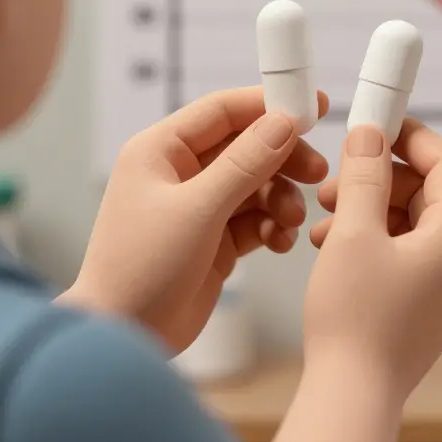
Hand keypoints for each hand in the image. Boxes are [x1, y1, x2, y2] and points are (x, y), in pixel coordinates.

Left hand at [61, 87, 329, 352]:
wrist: (124, 337)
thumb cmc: (142, 268)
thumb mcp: (199, 209)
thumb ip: (245, 163)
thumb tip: (285, 122)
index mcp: (161, 151)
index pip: (223, 111)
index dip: (269, 105)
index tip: (314, 105)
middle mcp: (179, 173)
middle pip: (246, 147)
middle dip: (283, 158)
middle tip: (317, 172)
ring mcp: (197, 207)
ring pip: (255, 184)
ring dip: (281, 198)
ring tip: (292, 220)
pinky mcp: (213, 240)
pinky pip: (254, 218)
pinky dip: (272, 226)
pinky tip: (280, 241)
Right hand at [303, 119, 441, 400]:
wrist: (352, 395)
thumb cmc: (354, 322)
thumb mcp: (352, 233)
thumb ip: (363, 176)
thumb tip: (370, 135)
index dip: (412, 137)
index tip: (378, 124)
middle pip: (429, 193)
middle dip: (379, 180)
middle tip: (334, 182)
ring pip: (413, 225)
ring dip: (369, 211)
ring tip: (323, 222)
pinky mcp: (430, 306)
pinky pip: (408, 255)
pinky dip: (374, 242)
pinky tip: (333, 249)